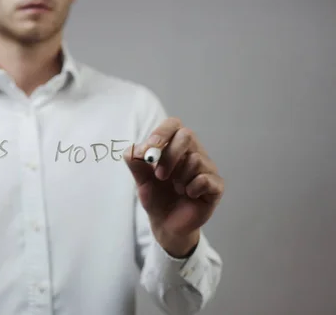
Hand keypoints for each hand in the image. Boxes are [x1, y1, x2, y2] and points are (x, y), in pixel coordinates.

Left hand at [123, 117, 223, 257]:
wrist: (166, 224)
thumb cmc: (156, 197)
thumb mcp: (140, 180)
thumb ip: (135, 163)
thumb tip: (133, 149)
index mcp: (175, 146)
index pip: (173, 125)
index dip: (161, 133)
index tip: (150, 149)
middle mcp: (193, 152)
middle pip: (187, 135)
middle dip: (170, 155)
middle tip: (160, 175)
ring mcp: (207, 168)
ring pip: (195, 159)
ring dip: (179, 178)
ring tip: (176, 189)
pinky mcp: (216, 186)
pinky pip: (205, 179)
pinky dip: (192, 189)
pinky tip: (188, 195)